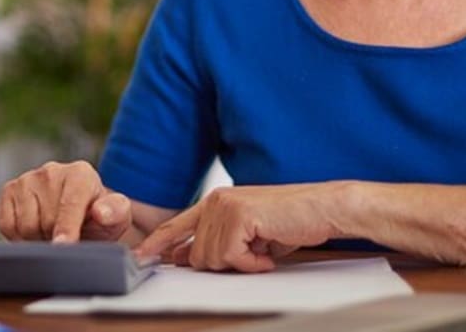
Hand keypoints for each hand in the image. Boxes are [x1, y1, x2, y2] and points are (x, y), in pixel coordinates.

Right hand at [0, 161, 131, 242]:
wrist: (77, 215)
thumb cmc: (97, 218)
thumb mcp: (116, 218)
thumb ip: (115, 213)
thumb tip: (101, 212)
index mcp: (80, 174)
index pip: (70, 204)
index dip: (67, 228)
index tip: (64, 245)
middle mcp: (51, 171)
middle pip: (46, 221)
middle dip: (55, 238)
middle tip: (67, 239)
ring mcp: (27, 179)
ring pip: (25, 226)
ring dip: (38, 239)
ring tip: (52, 233)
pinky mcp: (8, 190)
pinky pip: (6, 225)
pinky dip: (19, 236)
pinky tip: (35, 230)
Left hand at [136, 184, 344, 271]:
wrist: (324, 208)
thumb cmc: (291, 221)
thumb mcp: (248, 235)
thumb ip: (218, 241)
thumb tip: (187, 258)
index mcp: (214, 203)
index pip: (176, 225)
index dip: (157, 243)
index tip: (141, 257)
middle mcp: (214, 201)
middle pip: (196, 255)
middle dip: (224, 265)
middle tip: (253, 255)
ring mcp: (224, 206)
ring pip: (211, 258)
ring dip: (241, 264)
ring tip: (264, 250)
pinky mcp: (238, 216)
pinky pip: (231, 257)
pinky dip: (252, 263)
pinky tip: (268, 253)